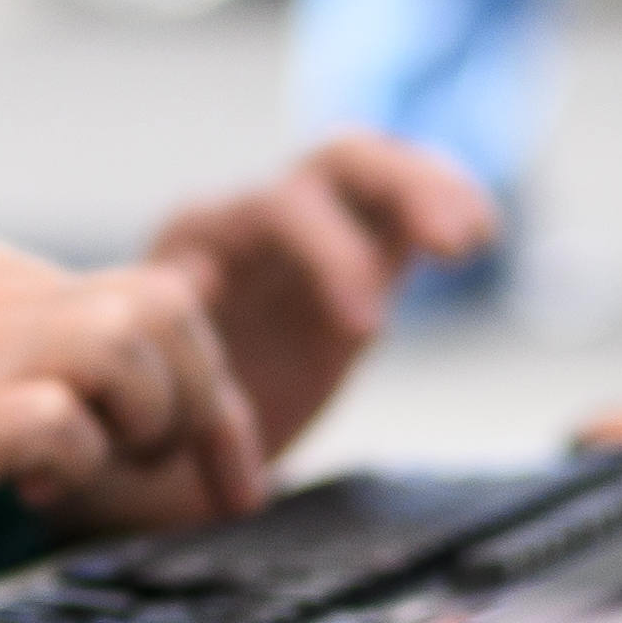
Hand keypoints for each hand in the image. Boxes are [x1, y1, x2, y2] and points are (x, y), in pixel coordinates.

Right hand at [0, 242, 263, 612]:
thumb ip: (13, 365)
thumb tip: (93, 402)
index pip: (149, 293)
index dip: (208, 380)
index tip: (225, 460)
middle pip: (168, 304)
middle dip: (210, 399)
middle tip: (213, 480)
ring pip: (136, 341)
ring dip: (149, 421)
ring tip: (107, 474)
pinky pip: (66, 417)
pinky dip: (77, 461)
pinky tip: (33, 492)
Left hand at [147, 134, 497, 456]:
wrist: (154, 454)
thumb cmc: (139, 431)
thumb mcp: (140, 405)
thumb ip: (157, 350)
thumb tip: (190, 287)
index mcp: (195, 243)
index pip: (266, 212)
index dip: (326, 256)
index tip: (366, 331)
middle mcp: (252, 220)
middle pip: (330, 168)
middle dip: (395, 195)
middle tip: (451, 251)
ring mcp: (307, 233)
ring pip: (373, 169)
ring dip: (428, 189)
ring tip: (475, 238)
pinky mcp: (355, 258)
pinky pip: (403, 207)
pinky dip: (445, 202)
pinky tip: (482, 233)